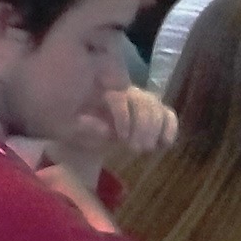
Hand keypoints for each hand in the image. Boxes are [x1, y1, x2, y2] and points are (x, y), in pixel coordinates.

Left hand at [55, 85, 176, 168]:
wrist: (83, 133)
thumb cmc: (74, 128)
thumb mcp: (70, 128)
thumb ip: (84, 127)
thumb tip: (104, 129)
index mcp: (101, 91)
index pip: (118, 97)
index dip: (123, 116)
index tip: (121, 138)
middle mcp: (123, 92)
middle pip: (141, 100)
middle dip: (143, 125)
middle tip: (137, 149)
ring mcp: (140, 100)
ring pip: (155, 105)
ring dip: (155, 128)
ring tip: (147, 149)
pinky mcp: (154, 113)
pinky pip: (167, 113)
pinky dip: (170, 126)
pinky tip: (166, 144)